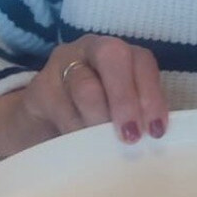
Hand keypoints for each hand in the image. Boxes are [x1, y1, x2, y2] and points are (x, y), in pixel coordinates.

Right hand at [0, 34, 168, 157]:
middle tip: (131, 137)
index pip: (142, 62)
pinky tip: (79, 145)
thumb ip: (137, 118)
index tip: (156, 132)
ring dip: (99, 121)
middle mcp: (93, 50)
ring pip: (85, 86)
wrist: (41, 128)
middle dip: (125, 100)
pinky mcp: (40, 87)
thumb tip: (155, 139)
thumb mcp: (118, 115)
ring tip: (103, 146)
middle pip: (113, 58)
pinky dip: (75, 130)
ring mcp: (63, 64)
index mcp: (121, 55)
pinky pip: (61, 108)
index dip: (152, 96)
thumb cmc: (91, 121)